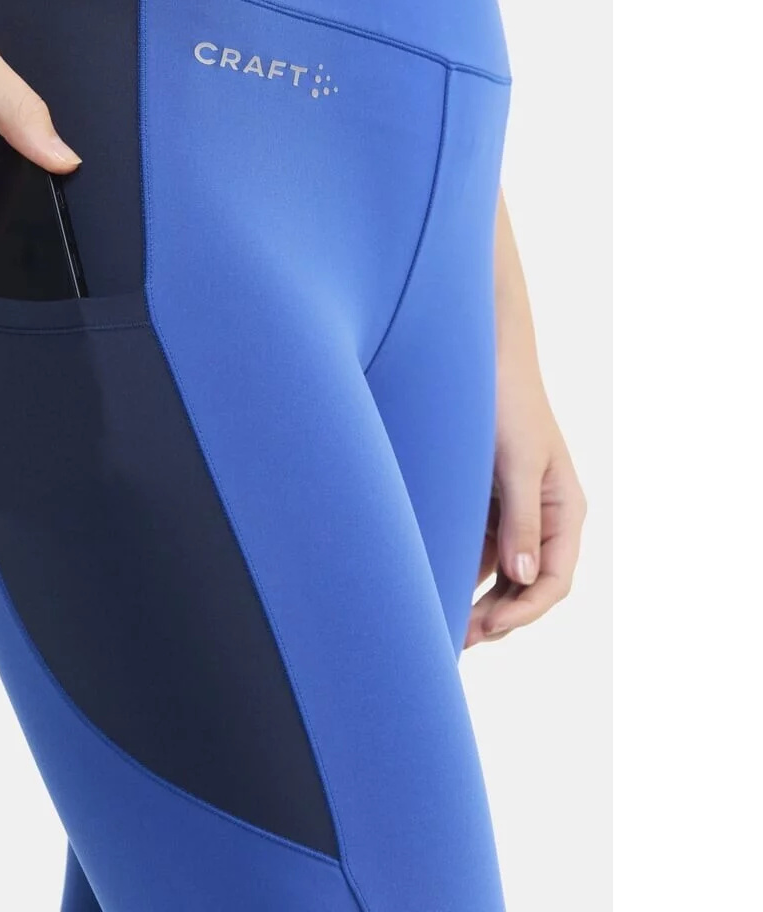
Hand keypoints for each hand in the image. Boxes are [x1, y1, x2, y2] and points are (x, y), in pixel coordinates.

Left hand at [465, 366, 586, 647]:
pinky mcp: (486, 504)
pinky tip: (436, 587)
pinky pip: (479, 549)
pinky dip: (462, 571)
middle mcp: (544, 517)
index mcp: (565, 510)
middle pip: (527, 585)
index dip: (525, 611)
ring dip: (478, 600)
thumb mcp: (516, 462)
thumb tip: (523, 580)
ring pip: (501, 573)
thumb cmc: (506, 403)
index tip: (489, 629)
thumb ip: (522, 520)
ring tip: (445, 627)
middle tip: (458, 640)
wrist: (480, 360)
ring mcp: (514, 512)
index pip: (553, 579)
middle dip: (498, 616)